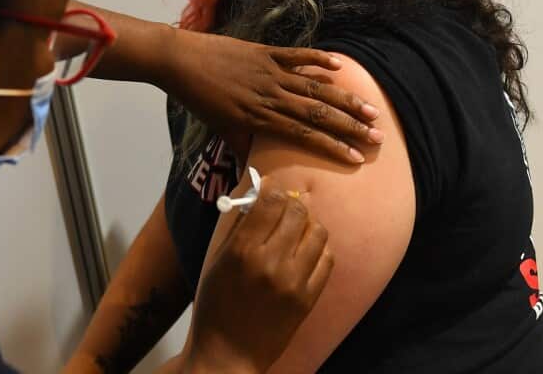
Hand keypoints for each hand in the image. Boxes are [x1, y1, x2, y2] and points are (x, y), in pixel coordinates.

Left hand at [161, 28, 380, 163]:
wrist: (178, 61)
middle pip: (318, 114)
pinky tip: (340, 67)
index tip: (357, 158)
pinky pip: (296, 56)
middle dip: (350, 127)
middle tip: (378, 137)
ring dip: (345, 99)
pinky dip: (318, 60)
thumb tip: (256, 171)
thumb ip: (242, 146)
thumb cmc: (197, 98)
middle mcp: (269, 96)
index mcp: (259, 118)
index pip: (304, 136)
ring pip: (314, 88)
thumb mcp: (219, 128)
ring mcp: (268, 72)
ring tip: (370, 110)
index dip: (332, 147)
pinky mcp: (264, 52)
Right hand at [184, 178, 332, 372]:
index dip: (272, 189)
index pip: (270, 201)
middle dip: (291, 204)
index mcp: (242, 251)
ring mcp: (294, 282)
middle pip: (297, 211)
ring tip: (295, 231)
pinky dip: (318, 248)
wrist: (228, 353)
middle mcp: (271, 263)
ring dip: (308, 224)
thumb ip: (238, 225)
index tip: (270, 189)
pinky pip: (327, 258)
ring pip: (318, 231)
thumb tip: (258, 192)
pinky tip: (305, 252)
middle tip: (284, 208)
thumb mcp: (216, 260)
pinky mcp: (309, 298)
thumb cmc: (215, 304)